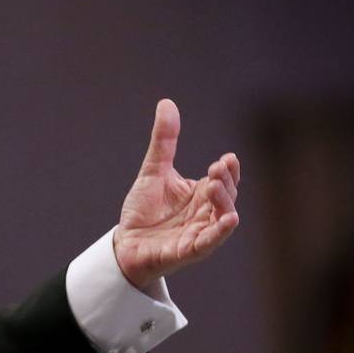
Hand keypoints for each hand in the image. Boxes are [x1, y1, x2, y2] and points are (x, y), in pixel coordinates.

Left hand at [113, 99, 240, 288]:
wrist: (124, 243)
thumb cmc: (143, 210)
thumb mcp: (153, 170)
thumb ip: (164, 141)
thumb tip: (166, 102)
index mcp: (201, 194)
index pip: (224, 179)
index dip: (229, 169)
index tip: (226, 158)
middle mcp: (205, 213)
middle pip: (227, 196)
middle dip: (226, 182)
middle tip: (217, 168)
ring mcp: (200, 232)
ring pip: (222, 218)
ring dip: (224, 203)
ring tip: (214, 186)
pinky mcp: (189, 250)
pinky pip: (210, 242)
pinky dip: (220, 232)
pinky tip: (229, 220)